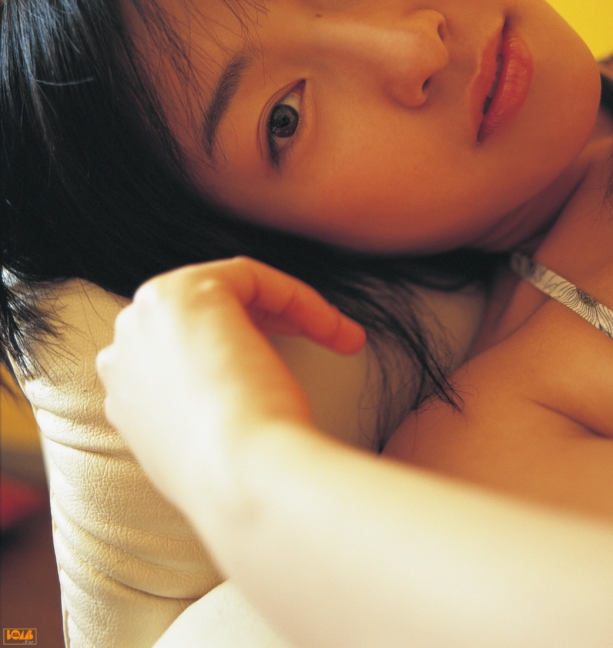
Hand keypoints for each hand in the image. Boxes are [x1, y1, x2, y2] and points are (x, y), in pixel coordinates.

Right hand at [96, 257, 364, 508]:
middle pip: (207, 315)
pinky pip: (253, 277)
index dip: (244, 352)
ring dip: (290, 311)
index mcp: (125, 392)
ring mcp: (149, 316)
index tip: (290, 373)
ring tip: (341, 339)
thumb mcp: (208, 446)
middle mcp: (125, 348)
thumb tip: (240, 401)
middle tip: (325, 344)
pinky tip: (336, 331)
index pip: (190, 349)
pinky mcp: (187, 290)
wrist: (239, 480)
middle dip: (269, 324)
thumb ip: (203, 412)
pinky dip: (298, 299)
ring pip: (232, 292)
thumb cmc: (238, 479)